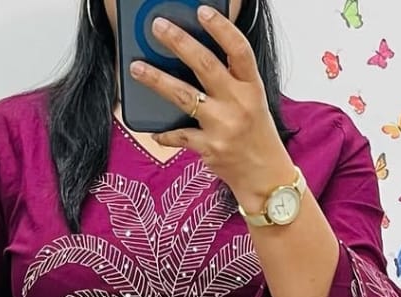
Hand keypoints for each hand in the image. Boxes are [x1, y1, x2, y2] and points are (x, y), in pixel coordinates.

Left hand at [129, 5, 291, 206]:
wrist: (264, 177)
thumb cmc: (255, 134)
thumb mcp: (252, 101)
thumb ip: (231, 80)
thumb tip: (194, 57)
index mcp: (252, 87)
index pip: (238, 50)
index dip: (221, 28)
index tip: (202, 11)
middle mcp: (238, 104)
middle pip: (205, 66)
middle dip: (179, 43)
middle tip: (158, 27)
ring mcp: (223, 126)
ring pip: (184, 96)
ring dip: (157, 80)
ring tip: (136, 68)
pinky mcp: (209, 148)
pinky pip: (179, 136)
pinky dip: (164, 134)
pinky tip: (153, 131)